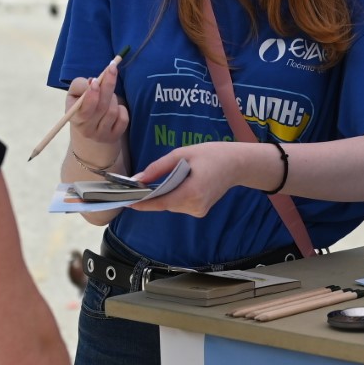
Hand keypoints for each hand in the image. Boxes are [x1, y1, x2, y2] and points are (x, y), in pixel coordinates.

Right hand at [65, 60, 126, 160]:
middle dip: (108, 86)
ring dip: (113, 98)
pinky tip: (115, 107)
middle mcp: (87, 129)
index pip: (84, 110)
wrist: (89, 128)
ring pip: (113, 111)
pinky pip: (123, 119)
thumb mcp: (75, 94)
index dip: (91, 95)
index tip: (96, 80)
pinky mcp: (114, 137)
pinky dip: (122, 109)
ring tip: (108, 95)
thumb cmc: (82, 105)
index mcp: (75, 118)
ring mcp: (101, 135)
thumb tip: (93, 82)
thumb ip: (80, 85)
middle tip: (112, 69)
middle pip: (102, 108)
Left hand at [129, 140, 276, 217]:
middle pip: (164, 204)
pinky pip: (179, 204)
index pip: (160, 202)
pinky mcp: (200, 210)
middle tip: (137, 185)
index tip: (125, 201)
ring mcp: (199, 210)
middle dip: (151, 196)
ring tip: (161, 180)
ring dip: (163, 194)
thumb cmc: (211, 154)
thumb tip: (137, 179)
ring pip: (171, 205)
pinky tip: (176, 183)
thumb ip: (158, 167)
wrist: (237, 164)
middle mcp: (195, 206)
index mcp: (192, 192)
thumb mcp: (182, 153)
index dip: (142, 203)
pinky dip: (173, 195)